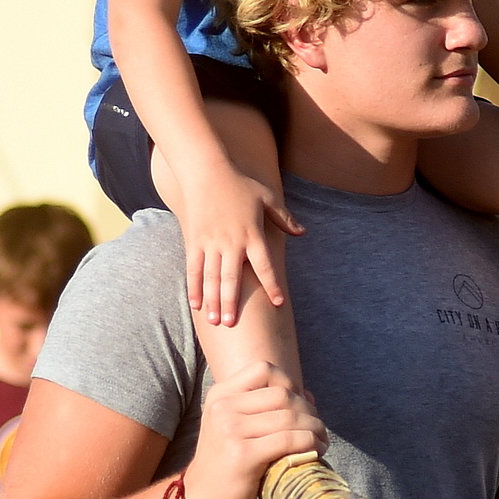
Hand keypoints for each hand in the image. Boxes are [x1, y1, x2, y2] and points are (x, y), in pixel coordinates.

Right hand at [181, 166, 303, 324]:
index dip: (272, 285)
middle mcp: (231, 242)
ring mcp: (210, 242)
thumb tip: (303, 233)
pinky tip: (195, 304)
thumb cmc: (240, 185)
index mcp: (252, 234)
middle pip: (232, 278)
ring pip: (212, 278)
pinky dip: (194, 287)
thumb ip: (284, 218)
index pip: (264, 265)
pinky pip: (194, 268)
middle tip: (232, 325)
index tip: (278, 303)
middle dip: (232, 303)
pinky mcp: (194, 241)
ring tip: (215, 322)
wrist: (207, 172)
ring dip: (213, 301)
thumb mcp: (267, 198)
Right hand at [182, 361, 326, 498]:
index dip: (289, 383)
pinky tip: (316, 451)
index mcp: (220, 395)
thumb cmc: (226, 461)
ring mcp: (230, 431)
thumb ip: (267, 406)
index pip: (264, 370)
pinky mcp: (242, 455)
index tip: (300, 405)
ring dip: (314, 427)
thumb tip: (308, 394)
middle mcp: (222, 408)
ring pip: (289, 417)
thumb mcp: (236, 424)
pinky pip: (288, 439)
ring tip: (321, 440)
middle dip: (308, 410)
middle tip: (318, 427)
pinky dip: (310, 443)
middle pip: (282, 394)